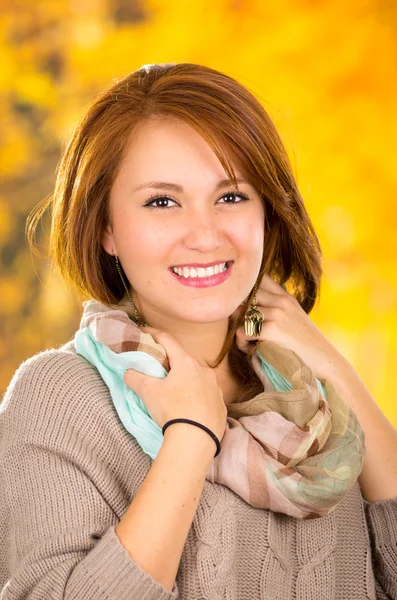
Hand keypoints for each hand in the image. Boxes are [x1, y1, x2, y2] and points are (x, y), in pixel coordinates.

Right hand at [123, 327, 227, 441]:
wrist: (196, 440)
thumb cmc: (172, 410)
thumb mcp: (148, 392)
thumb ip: (135, 377)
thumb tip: (128, 372)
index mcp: (186, 363)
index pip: (168, 340)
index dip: (154, 334)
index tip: (144, 332)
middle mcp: (204, 371)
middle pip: (184, 359)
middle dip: (170, 361)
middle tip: (157, 367)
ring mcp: (215, 388)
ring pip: (197, 377)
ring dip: (185, 379)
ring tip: (174, 389)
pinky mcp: (221, 405)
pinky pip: (206, 395)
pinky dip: (196, 396)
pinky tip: (189, 407)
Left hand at [232, 273, 340, 380]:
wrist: (325, 361)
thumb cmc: (305, 346)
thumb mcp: (293, 320)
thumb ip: (274, 309)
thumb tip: (244, 308)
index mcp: (286, 297)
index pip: (258, 278)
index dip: (245, 291)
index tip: (242, 307)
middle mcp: (282, 300)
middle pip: (244, 295)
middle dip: (236, 311)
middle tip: (241, 328)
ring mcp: (278, 313)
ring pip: (240, 314)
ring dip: (238, 329)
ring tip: (248, 343)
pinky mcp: (273, 329)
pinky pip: (242, 331)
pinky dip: (242, 343)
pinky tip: (252, 350)